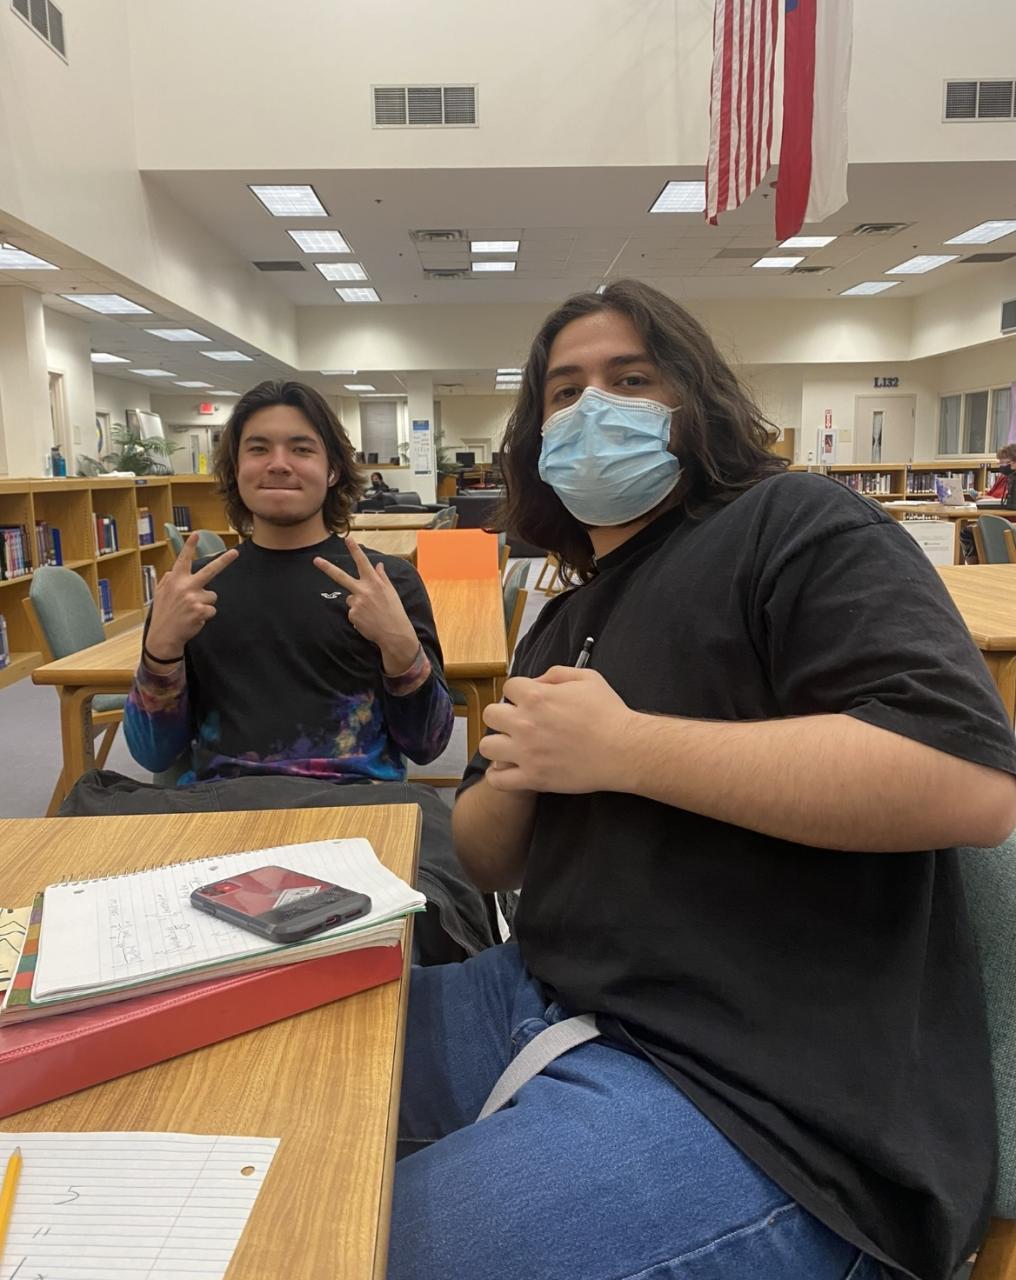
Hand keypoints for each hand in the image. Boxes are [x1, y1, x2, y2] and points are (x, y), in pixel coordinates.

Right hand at [147, 533, 238, 657]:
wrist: (163, 636)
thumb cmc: (164, 614)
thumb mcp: (161, 594)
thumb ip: (168, 581)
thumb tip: (173, 571)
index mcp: (175, 580)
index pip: (183, 560)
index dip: (190, 547)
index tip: (197, 534)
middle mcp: (185, 586)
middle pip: (210, 570)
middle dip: (224, 560)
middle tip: (236, 552)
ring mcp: (193, 598)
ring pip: (212, 596)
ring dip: (205, 603)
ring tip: (191, 611)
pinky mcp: (200, 610)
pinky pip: (212, 610)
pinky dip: (206, 615)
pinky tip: (194, 619)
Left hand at [314, 538, 420, 674]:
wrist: (394, 633)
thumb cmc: (394, 612)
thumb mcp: (391, 592)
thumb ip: (382, 577)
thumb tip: (379, 565)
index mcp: (375, 583)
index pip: (363, 562)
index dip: (355, 550)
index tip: (348, 539)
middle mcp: (364, 590)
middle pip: (341, 576)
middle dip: (327, 567)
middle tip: (315, 560)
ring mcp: (356, 602)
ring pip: (350, 598)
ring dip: (358, 604)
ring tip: (371, 613)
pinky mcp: (352, 614)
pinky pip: (351, 612)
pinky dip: (358, 616)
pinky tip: (368, 620)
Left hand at [479, 667, 638, 792]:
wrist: (624, 750)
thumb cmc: (609, 713)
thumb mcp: (587, 678)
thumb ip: (556, 674)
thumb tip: (537, 682)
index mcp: (536, 696)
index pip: (508, 687)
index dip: (519, 693)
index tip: (528, 701)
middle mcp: (525, 723)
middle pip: (490, 714)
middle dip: (503, 715)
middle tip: (517, 723)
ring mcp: (526, 752)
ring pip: (487, 746)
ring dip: (497, 743)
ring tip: (511, 746)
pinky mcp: (533, 777)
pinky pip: (498, 779)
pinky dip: (499, 774)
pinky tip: (509, 768)